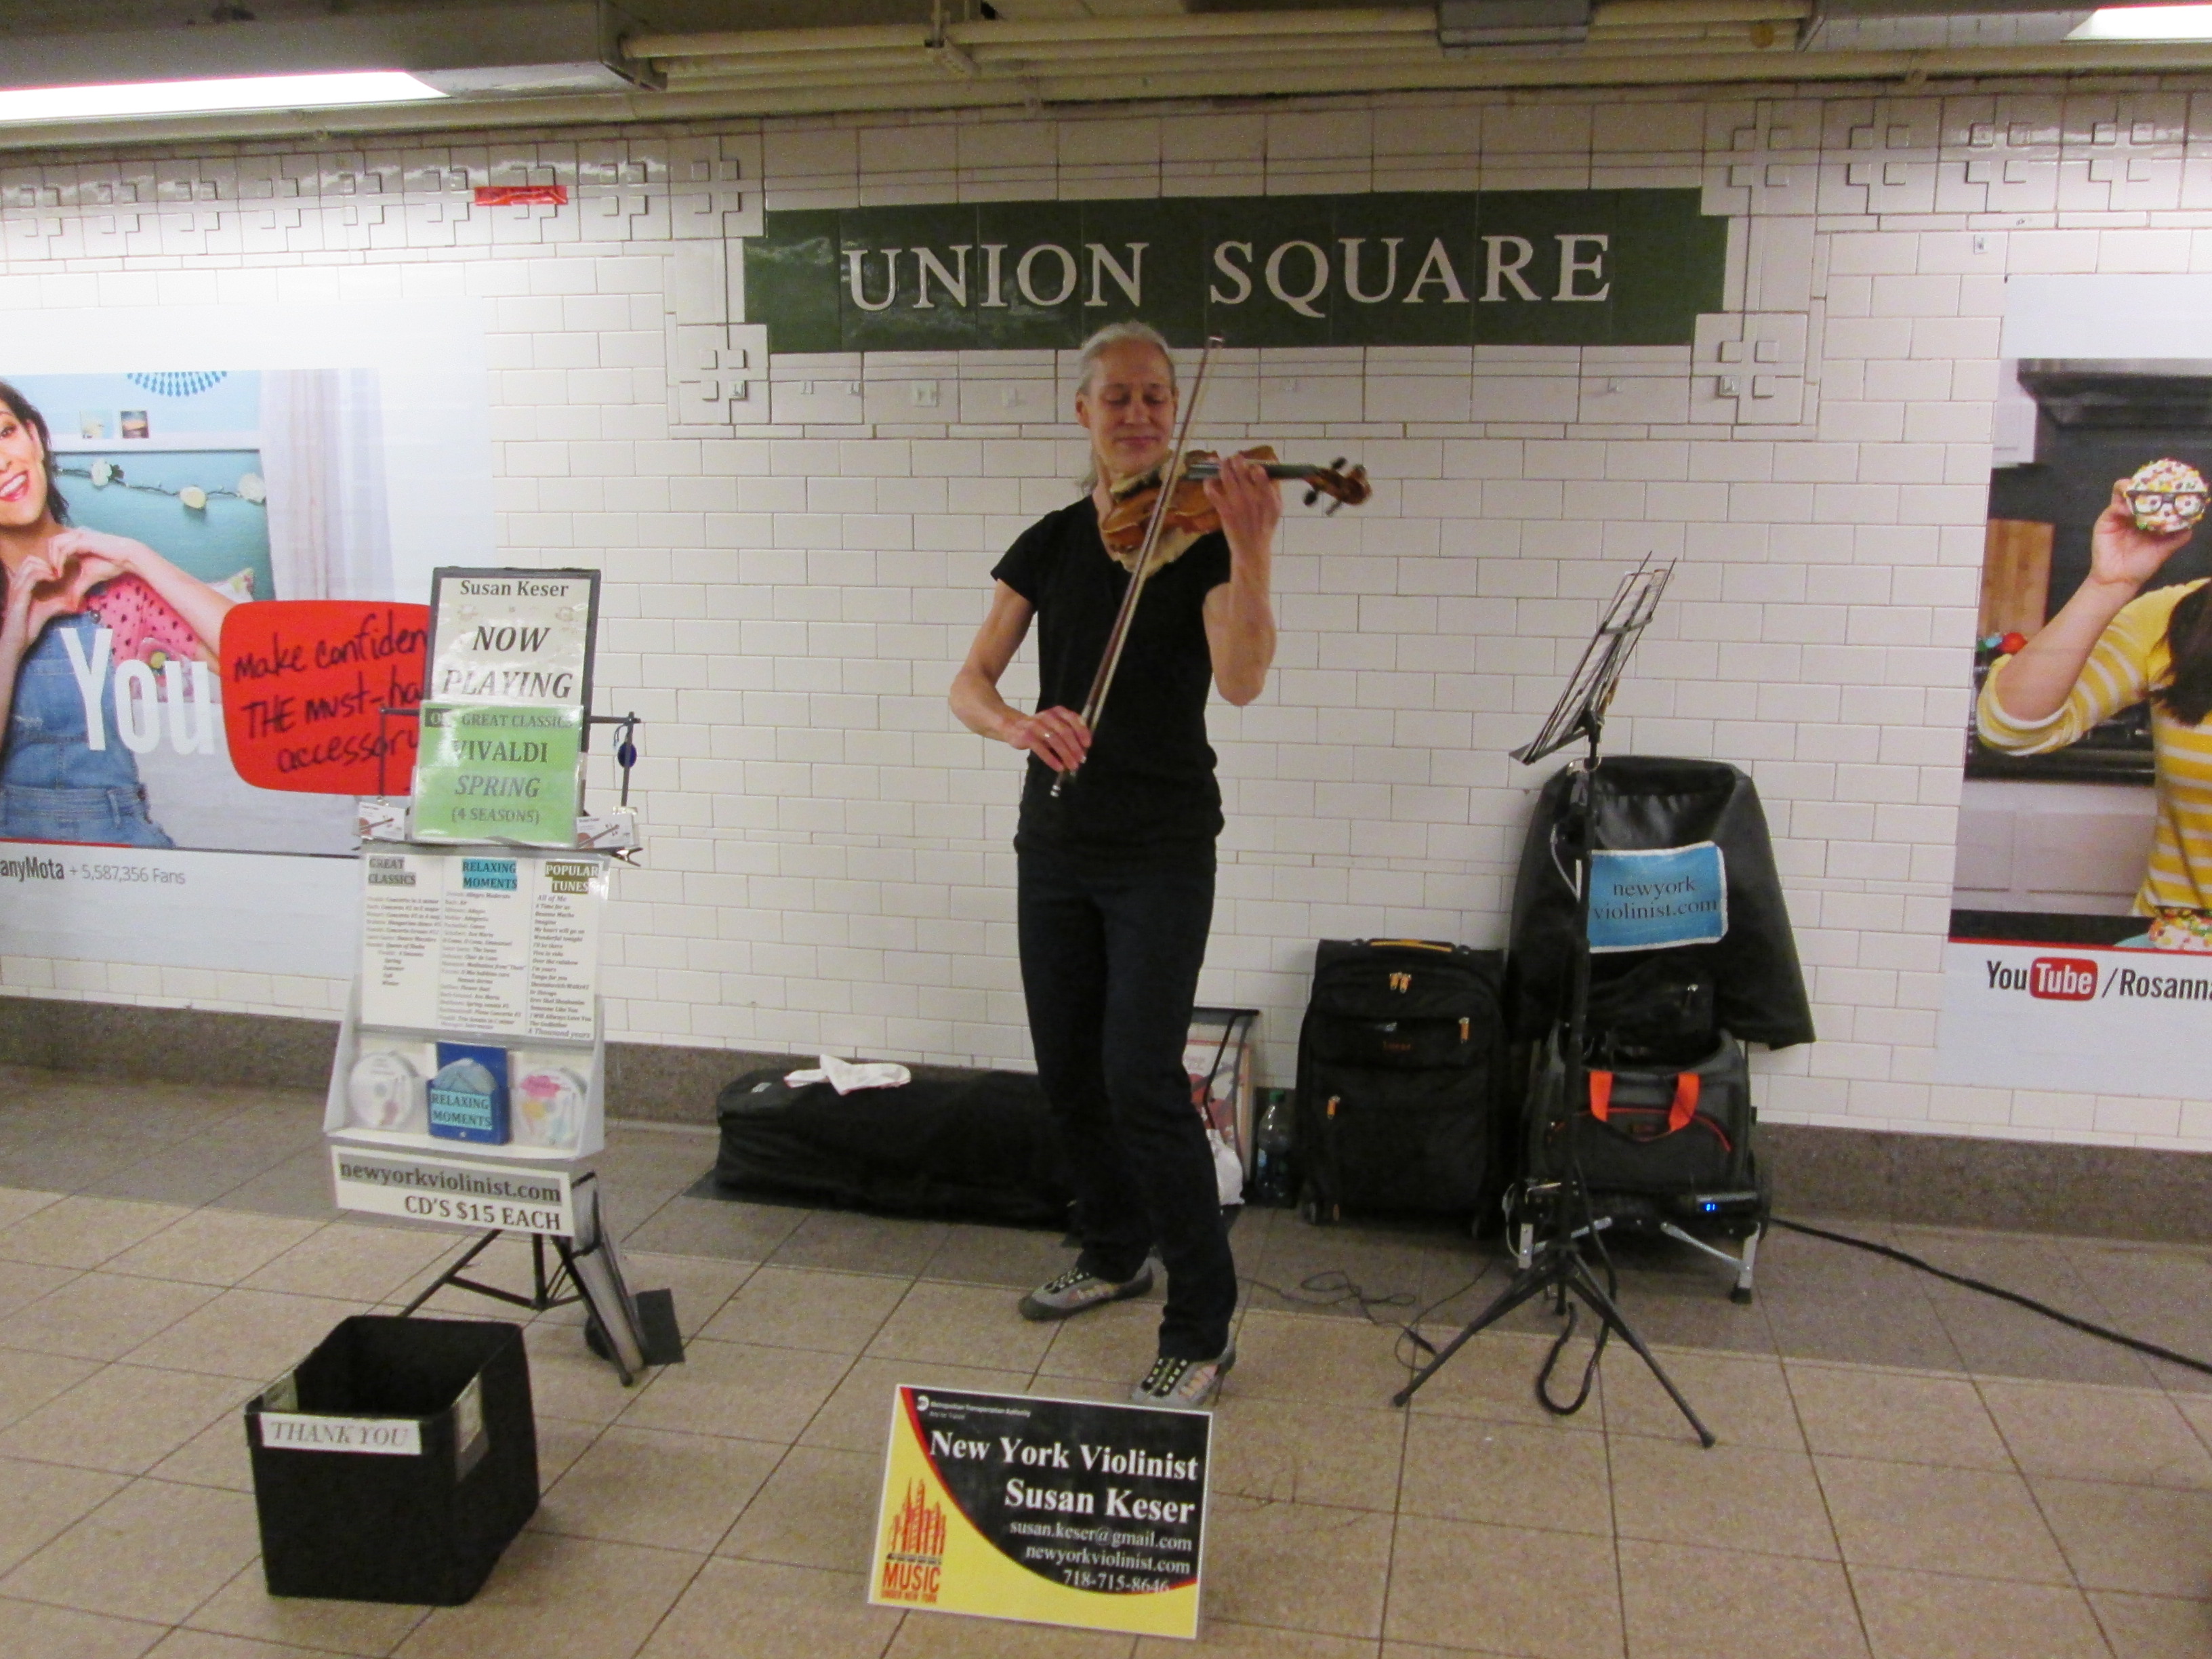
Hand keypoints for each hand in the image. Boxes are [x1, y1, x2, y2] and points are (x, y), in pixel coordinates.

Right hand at [4, 550, 80, 643]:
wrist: (16, 640)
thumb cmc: (29, 626)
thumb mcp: (46, 611)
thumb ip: (56, 603)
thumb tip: (73, 602)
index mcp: (20, 584)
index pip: (30, 562)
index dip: (46, 564)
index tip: (59, 573)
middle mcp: (16, 583)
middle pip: (30, 559)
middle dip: (47, 562)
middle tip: (59, 574)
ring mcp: (16, 588)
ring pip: (30, 565)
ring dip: (47, 568)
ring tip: (57, 577)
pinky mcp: (19, 595)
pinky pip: (31, 577)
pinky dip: (45, 575)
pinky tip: (54, 580)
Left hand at [41, 527, 144, 595]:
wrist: (128, 557)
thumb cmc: (111, 564)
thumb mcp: (89, 577)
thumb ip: (77, 587)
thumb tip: (72, 604)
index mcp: (76, 541)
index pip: (54, 546)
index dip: (52, 560)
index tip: (56, 577)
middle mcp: (75, 535)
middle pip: (51, 542)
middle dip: (49, 559)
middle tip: (53, 574)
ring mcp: (79, 535)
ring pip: (54, 544)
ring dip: (53, 560)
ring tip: (57, 573)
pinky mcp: (83, 540)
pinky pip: (64, 549)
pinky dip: (60, 561)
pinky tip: (62, 571)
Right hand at [1008, 705, 1090, 772]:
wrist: (1013, 726)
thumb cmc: (1040, 728)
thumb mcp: (1055, 726)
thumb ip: (1069, 733)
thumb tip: (1083, 750)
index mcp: (1058, 712)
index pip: (1073, 718)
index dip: (1082, 732)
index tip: (1087, 745)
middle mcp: (1048, 715)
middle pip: (1065, 731)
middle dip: (1075, 747)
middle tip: (1081, 760)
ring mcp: (1036, 725)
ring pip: (1054, 740)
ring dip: (1065, 755)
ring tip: (1072, 766)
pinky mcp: (1026, 736)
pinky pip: (1041, 749)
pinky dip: (1051, 759)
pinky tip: (1059, 768)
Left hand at [1202, 452, 1281, 560]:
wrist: (1251, 548)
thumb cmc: (1265, 527)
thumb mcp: (1277, 508)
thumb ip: (1275, 489)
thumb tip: (1270, 470)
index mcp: (1267, 496)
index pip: (1260, 473)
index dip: (1254, 465)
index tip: (1252, 465)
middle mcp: (1252, 498)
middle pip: (1241, 470)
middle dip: (1236, 460)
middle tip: (1234, 457)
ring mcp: (1236, 503)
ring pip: (1226, 476)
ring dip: (1222, 465)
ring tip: (1221, 461)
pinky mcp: (1224, 510)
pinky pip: (1213, 492)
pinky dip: (1209, 483)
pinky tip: (1209, 479)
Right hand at [2089, 478, 2193, 593]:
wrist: (2120, 580)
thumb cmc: (2141, 565)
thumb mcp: (2165, 550)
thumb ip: (2178, 536)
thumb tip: (2191, 523)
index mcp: (2148, 518)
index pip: (2155, 497)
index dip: (2163, 489)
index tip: (2173, 485)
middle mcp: (2134, 513)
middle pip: (2139, 490)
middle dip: (2147, 483)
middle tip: (2157, 482)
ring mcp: (2120, 515)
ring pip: (2123, 492)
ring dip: (2132, 487)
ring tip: (2140, 489)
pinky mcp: (2106, 521)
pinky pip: (2113, 507)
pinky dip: (2122, 505)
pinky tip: (2129, 510)